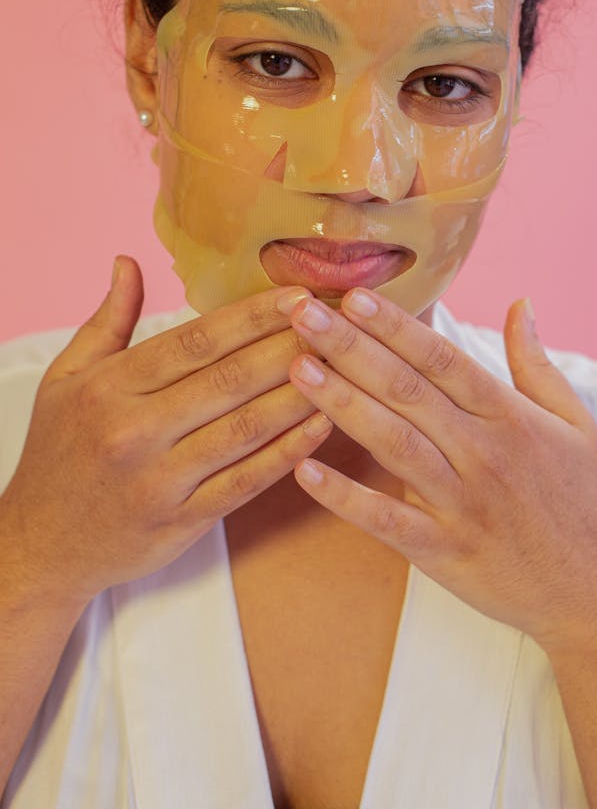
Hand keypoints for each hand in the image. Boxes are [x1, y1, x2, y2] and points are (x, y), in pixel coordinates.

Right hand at [1, 257, 331, 603]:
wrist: (40, 546)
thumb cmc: (58, 454)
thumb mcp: (65, 379)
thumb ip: (106, 321)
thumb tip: (128, 261)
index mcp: (110, 386)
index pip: (195, 341)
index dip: (253, 316)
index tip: (298, 295)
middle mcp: (134, 430)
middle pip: (228, 379)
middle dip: (289, 347)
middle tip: (337, 324)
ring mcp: (160, 480)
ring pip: (244, 429)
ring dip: (300, 395)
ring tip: (344, 367)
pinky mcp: (181, 522)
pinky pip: (245, 482)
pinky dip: (287, 453)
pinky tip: (323, 426)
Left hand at [287, 289, 596, 649]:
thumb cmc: (583, 502)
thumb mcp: (576, 423)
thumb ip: (537, 363)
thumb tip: (521, 303)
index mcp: (510, 417)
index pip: (443, 359)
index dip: (397, 326)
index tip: (353, 296)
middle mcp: (484, 453)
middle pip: (407, 390)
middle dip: (351, 347)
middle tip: (302, 312)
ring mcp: (462, 502)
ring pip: (393, 443)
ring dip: (341, 403)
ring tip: (296, 368)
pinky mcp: (444, 551)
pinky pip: (387, 521)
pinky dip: (345, 497)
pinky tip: (304, 469)